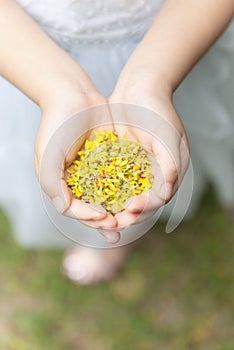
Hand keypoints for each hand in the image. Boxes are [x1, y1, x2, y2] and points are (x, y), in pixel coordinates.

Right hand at [34, 78, 118, 232]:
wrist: (74, 97)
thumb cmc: (56, 126)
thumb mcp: (48, 155)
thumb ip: (52, 183)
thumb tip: (64, 209)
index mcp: (62, 184)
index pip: (75, 208)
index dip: (88, 217)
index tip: (101, 219)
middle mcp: (79, 181)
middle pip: (93, 207)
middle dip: (105, 220)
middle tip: (118, 227)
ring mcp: (96, 172)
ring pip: (109, 196)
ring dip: (118, 210)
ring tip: (130, 220)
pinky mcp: (111, 161)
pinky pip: (120, 178)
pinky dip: (128, 189)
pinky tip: (137, 197)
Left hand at [108, 72, 189, 229]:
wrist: (140, 88)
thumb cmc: (157, 111)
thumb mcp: (167, 137)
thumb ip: (170, 165)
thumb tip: (167, 194)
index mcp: (170, 171)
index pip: (158, 198)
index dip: (145, 208)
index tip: (130, 211)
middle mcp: (155, 173)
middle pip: (141, 201)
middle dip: (128, 213)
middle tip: (113, 221)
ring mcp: (138, 168)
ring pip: (126, 194)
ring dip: (115, 206)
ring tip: (102, 214)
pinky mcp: (123, 161)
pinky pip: (114, 180)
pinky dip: (106, 189)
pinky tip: (93, 196)